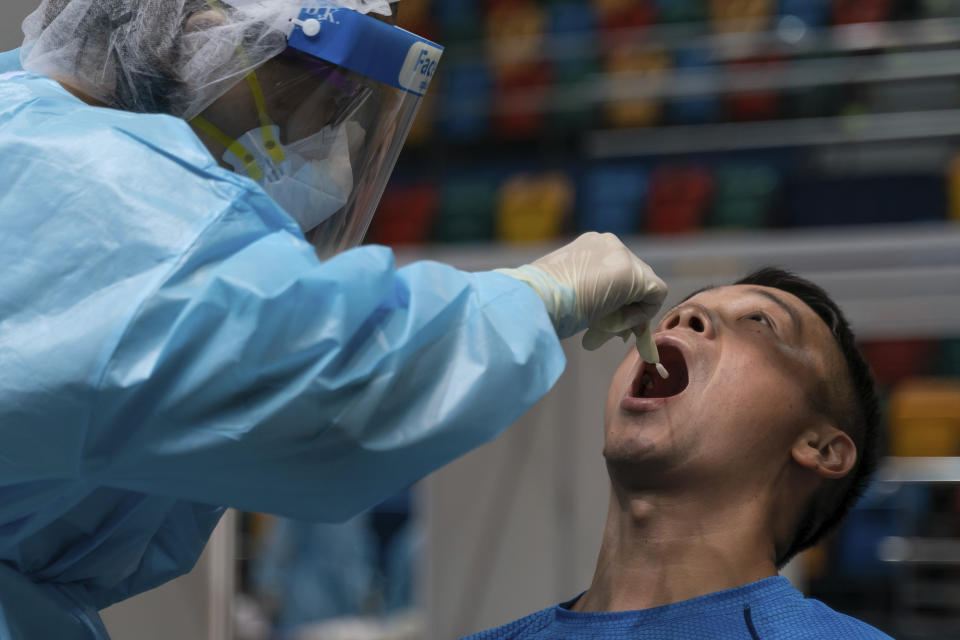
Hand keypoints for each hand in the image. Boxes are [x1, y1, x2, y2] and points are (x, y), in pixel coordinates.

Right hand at [495, 233, 667, 359]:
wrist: (532, 300)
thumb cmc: (539, 301)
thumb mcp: (566, 291)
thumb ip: (589, 295)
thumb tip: (607, 318)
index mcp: (589, 245)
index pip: (616, 271)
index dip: (618, 299)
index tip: (607, 321)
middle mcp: (608, 243)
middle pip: (635, 278)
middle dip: (628, 306)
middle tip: (615, 332)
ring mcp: (621, 255)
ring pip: (646, 287)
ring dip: (631, 312)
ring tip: (607, 330)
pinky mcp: (632, 273)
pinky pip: (655, 295)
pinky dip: (641, 314)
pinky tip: (617, 324)